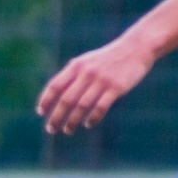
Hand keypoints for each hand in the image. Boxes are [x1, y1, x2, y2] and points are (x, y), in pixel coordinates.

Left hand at [37, 32, 155, 134]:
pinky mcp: (116, 88)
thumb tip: (53, 97)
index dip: (46, 100)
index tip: (41, 113)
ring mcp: (102, 80)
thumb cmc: (107, 59)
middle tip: (51, 129)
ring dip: (72, 121)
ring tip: (68, 130)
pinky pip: (100, 108)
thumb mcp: (86, 62)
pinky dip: (92, 118)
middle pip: (66, 100)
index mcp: (76, 66)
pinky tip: (88, 124)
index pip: (55, 85)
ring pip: (81, 106)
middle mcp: (87, 73)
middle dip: (56, 117)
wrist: (135, 48)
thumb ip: (71, 76)